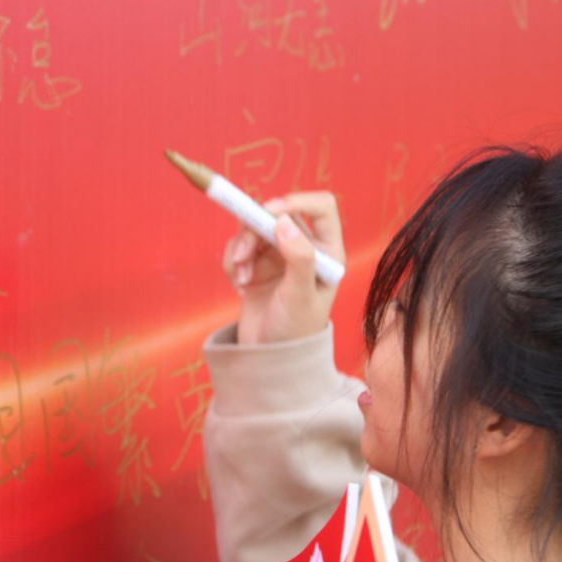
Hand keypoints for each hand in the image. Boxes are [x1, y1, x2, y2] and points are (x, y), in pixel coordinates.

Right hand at [221, 191, 345, 344]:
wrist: (268, 360)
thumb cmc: (295, 331)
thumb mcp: (300, 296)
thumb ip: (298, 257)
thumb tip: (283, 220)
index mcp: (327, 252)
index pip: (320, 207)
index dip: (296, 201)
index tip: (270, 211)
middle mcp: (305, 249)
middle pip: (277, 215)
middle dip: (255, 231)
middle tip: (243, 255)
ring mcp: (279, 257)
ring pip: (254, 229)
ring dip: (241, 248)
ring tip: (241, 277)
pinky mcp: (257, 266)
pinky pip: (239, 246)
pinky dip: (234, 261)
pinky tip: (239, 285)